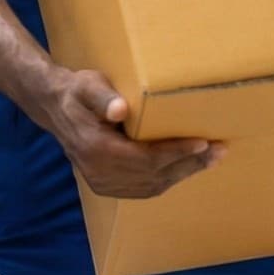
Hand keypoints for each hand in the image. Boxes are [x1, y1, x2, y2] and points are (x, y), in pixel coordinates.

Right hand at [31, 67, 221, 199]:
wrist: (55, 108)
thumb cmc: (77, 91)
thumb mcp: (88, 85)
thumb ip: (103, 97)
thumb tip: (118, 110)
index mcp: (97, 149)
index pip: (146, 158)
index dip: (176, 152)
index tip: (202, 142)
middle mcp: (99, 172)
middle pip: (154, 175)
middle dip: (189, 164)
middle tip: (218, 151)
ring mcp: (101, 183)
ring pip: (151, 186)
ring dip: (182, 173)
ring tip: (209, 159)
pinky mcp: (104, 186)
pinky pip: (142, 189)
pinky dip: (165, 180)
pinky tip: (183, 169)